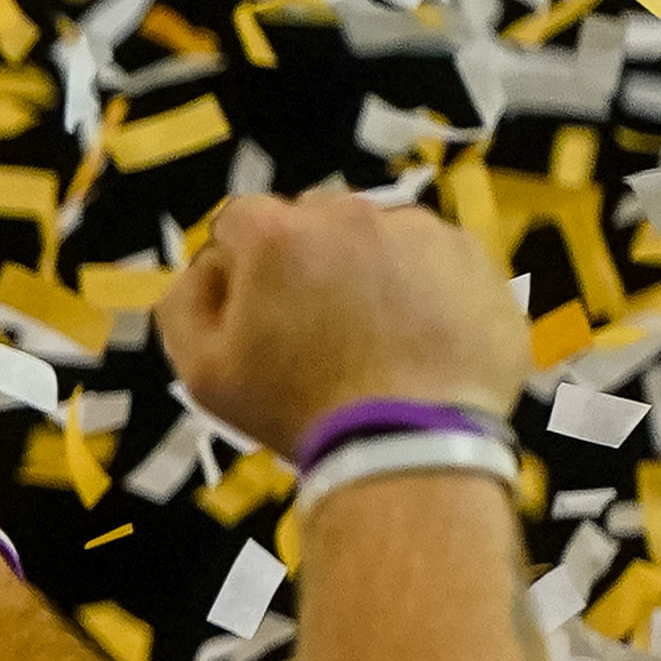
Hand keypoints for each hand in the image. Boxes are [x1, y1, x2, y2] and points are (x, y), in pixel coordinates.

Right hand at [162, 188, 525, 455]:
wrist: (410, 445)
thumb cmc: (298, 409)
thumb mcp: (201, 372)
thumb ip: (185, 302)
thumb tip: (209, 267)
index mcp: (279, 235)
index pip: (242, 220)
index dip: (241, 265)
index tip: (256, 310)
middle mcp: (352, 215)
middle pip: (314, 219)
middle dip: (307, 259)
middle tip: (315, 325)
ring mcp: (421, 234)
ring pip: (379, 236)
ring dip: (369, 270)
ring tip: (374, 337)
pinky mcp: (475, 260)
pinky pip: (437, 261)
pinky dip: (425, 289)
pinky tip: (416, 341)